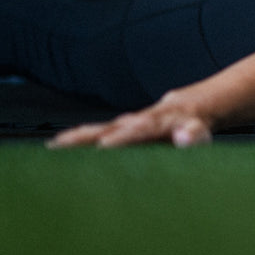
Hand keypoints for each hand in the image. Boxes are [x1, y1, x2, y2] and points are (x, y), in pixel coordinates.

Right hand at [48, 91, 214, 148]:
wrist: (192, 107)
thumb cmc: (197, 126)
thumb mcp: (201, 132)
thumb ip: (195, 136)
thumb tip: (185, 137)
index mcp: (158, 122)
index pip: (138, 129)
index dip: (122, 137)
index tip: (104, 145)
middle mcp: (139, 119)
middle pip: (109, 127)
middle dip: (86, 136)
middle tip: (60, 145)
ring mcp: (128, 123)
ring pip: (99, 128)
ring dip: (77, 137)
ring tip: (53, 147)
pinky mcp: (122, 128)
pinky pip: (98, 133)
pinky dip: (78, 139)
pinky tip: (59, 147)